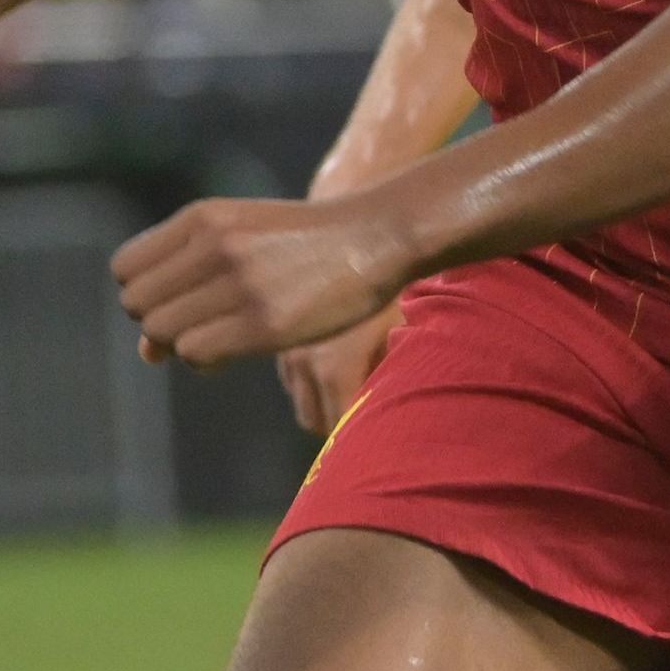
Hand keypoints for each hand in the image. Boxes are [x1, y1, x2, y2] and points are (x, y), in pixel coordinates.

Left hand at [115, 195, 409, 369]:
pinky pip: (196, 353)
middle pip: (136, 305)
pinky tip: (232, 351)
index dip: (144, 292)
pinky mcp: (265, 324)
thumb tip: (146, 353)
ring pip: (161, 332)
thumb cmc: (303, 245)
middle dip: (158, 323)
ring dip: (182, 345)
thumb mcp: (240, 239)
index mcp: (202, 217)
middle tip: (199, 324)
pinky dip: (204, 361)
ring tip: (220, 337)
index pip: (124, 268)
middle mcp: (213, 246)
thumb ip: (186, 280)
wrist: (375, 236)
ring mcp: (239, 285)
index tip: (178, 301)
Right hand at [277, 297, 401, 435]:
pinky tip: (323, 364)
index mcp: (333, 369)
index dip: (356, 431)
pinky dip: (304, 379)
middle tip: (360, 415)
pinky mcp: (274, 334)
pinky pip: (287, 374)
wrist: (359, 238)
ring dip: (318, 401)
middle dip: (335, 424)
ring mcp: (284, 348)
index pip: (339, 422)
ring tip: (344, 391)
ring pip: (297, 398)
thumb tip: (381, 403)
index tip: (372, 429)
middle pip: (312, 419)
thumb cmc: (388, 287)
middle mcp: (301, 364)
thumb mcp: (395, 332)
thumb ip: (384, 372)